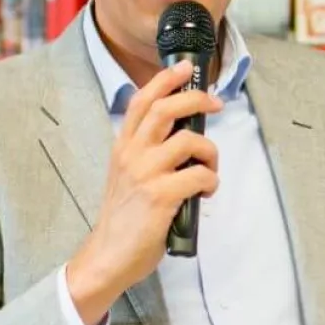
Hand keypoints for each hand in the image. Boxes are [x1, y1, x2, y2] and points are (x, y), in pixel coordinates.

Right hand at [67, 60, 222, 324]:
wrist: (108, 255)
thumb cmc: (124, 219)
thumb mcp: (126, 176)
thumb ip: (146, 154)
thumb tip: (184, 137)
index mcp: (122, 147)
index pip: (141, 101)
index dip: (164, 80)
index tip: (184, 69)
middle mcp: (132, 154)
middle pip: (167, 109)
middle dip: (196, 99)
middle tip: (215, 104)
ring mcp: (146, 174)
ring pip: (190, 141)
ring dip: (211, 152)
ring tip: (210, 168)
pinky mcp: (161, 196)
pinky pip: (200, 175)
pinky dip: (211, 181)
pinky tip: (206, 192)